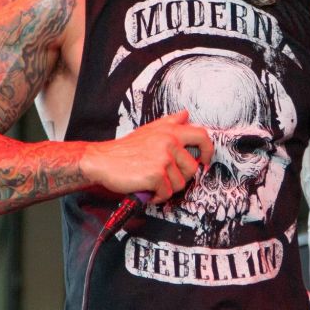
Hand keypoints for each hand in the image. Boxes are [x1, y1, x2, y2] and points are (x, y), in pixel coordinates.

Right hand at [81, 110, 213, 203]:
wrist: (101, 160)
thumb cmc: (125, 148)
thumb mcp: (148, 130)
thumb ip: (169, 122)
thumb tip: (186, 114)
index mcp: (170, 131)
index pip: (202, 135)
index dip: (208, 150)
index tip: (204, 160)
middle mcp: (169, 142)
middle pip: (193, 168)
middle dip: (181, 177)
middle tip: (166, 178)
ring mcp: (163, 158)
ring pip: (180, 183)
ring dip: (167, 188)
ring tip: (152, 182)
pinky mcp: (155, 175)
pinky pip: (166, 193)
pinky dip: (157, 196)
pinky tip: (146, 189)